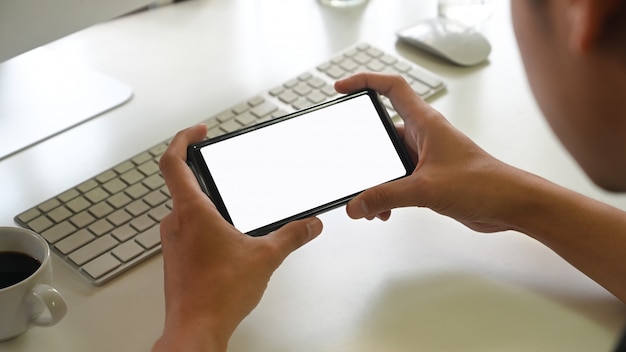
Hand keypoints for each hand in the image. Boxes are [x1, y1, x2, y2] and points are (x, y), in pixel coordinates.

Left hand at [153, 125, 322, 351]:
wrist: (195, 329)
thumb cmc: (217, 295)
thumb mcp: (265, 257)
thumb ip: (291, 236)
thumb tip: (309, 225)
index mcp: (191, 211)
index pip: (173, 162)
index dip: (183, 139)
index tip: (198, 132)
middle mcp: (175, 223)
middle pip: (178, 182)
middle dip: (199, 170)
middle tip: (215, 162)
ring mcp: (171, 242)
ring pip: (182, 208)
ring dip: (202, 200)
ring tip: (227, 203)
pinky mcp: (174, 259)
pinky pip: (185, 230)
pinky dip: (201, 224)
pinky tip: (224, 238)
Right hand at [336, 73, 528, 232]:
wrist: (510, 204)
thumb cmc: (484, 184)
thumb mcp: (427, 189)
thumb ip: (387, 196)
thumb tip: (357, 204)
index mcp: (425, 123)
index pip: (391, 88)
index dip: (364, 81)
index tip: (342, 88)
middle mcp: (424, 135)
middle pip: (382, 130)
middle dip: (363, 148)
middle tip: (346, 159)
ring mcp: (425, 156)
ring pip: (388, 160)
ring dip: (376, 179)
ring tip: (368, 198)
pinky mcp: (428, 176)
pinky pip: (397, 179)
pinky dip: (387, 193)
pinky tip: (385, 209)